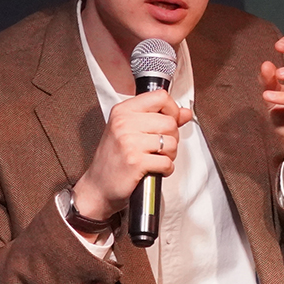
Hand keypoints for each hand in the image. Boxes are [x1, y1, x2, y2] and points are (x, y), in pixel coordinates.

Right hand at [71, 90, 192, 221]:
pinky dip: (166, 169)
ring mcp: (129, 142)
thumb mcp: (131, 130)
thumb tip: (185, 113)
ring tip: (155, 158)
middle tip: (159, 147)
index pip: (160, 97)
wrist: (98, 186)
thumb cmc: (114, 159)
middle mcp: (124, 123)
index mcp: (123, 111)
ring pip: (171, 142)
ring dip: (170, 155)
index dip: (172, 110)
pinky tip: (154, 170)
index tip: (169, 121)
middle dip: (172, 137)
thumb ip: (159, 118)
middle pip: (170, 122)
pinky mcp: (136, 162)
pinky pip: (167, 162)